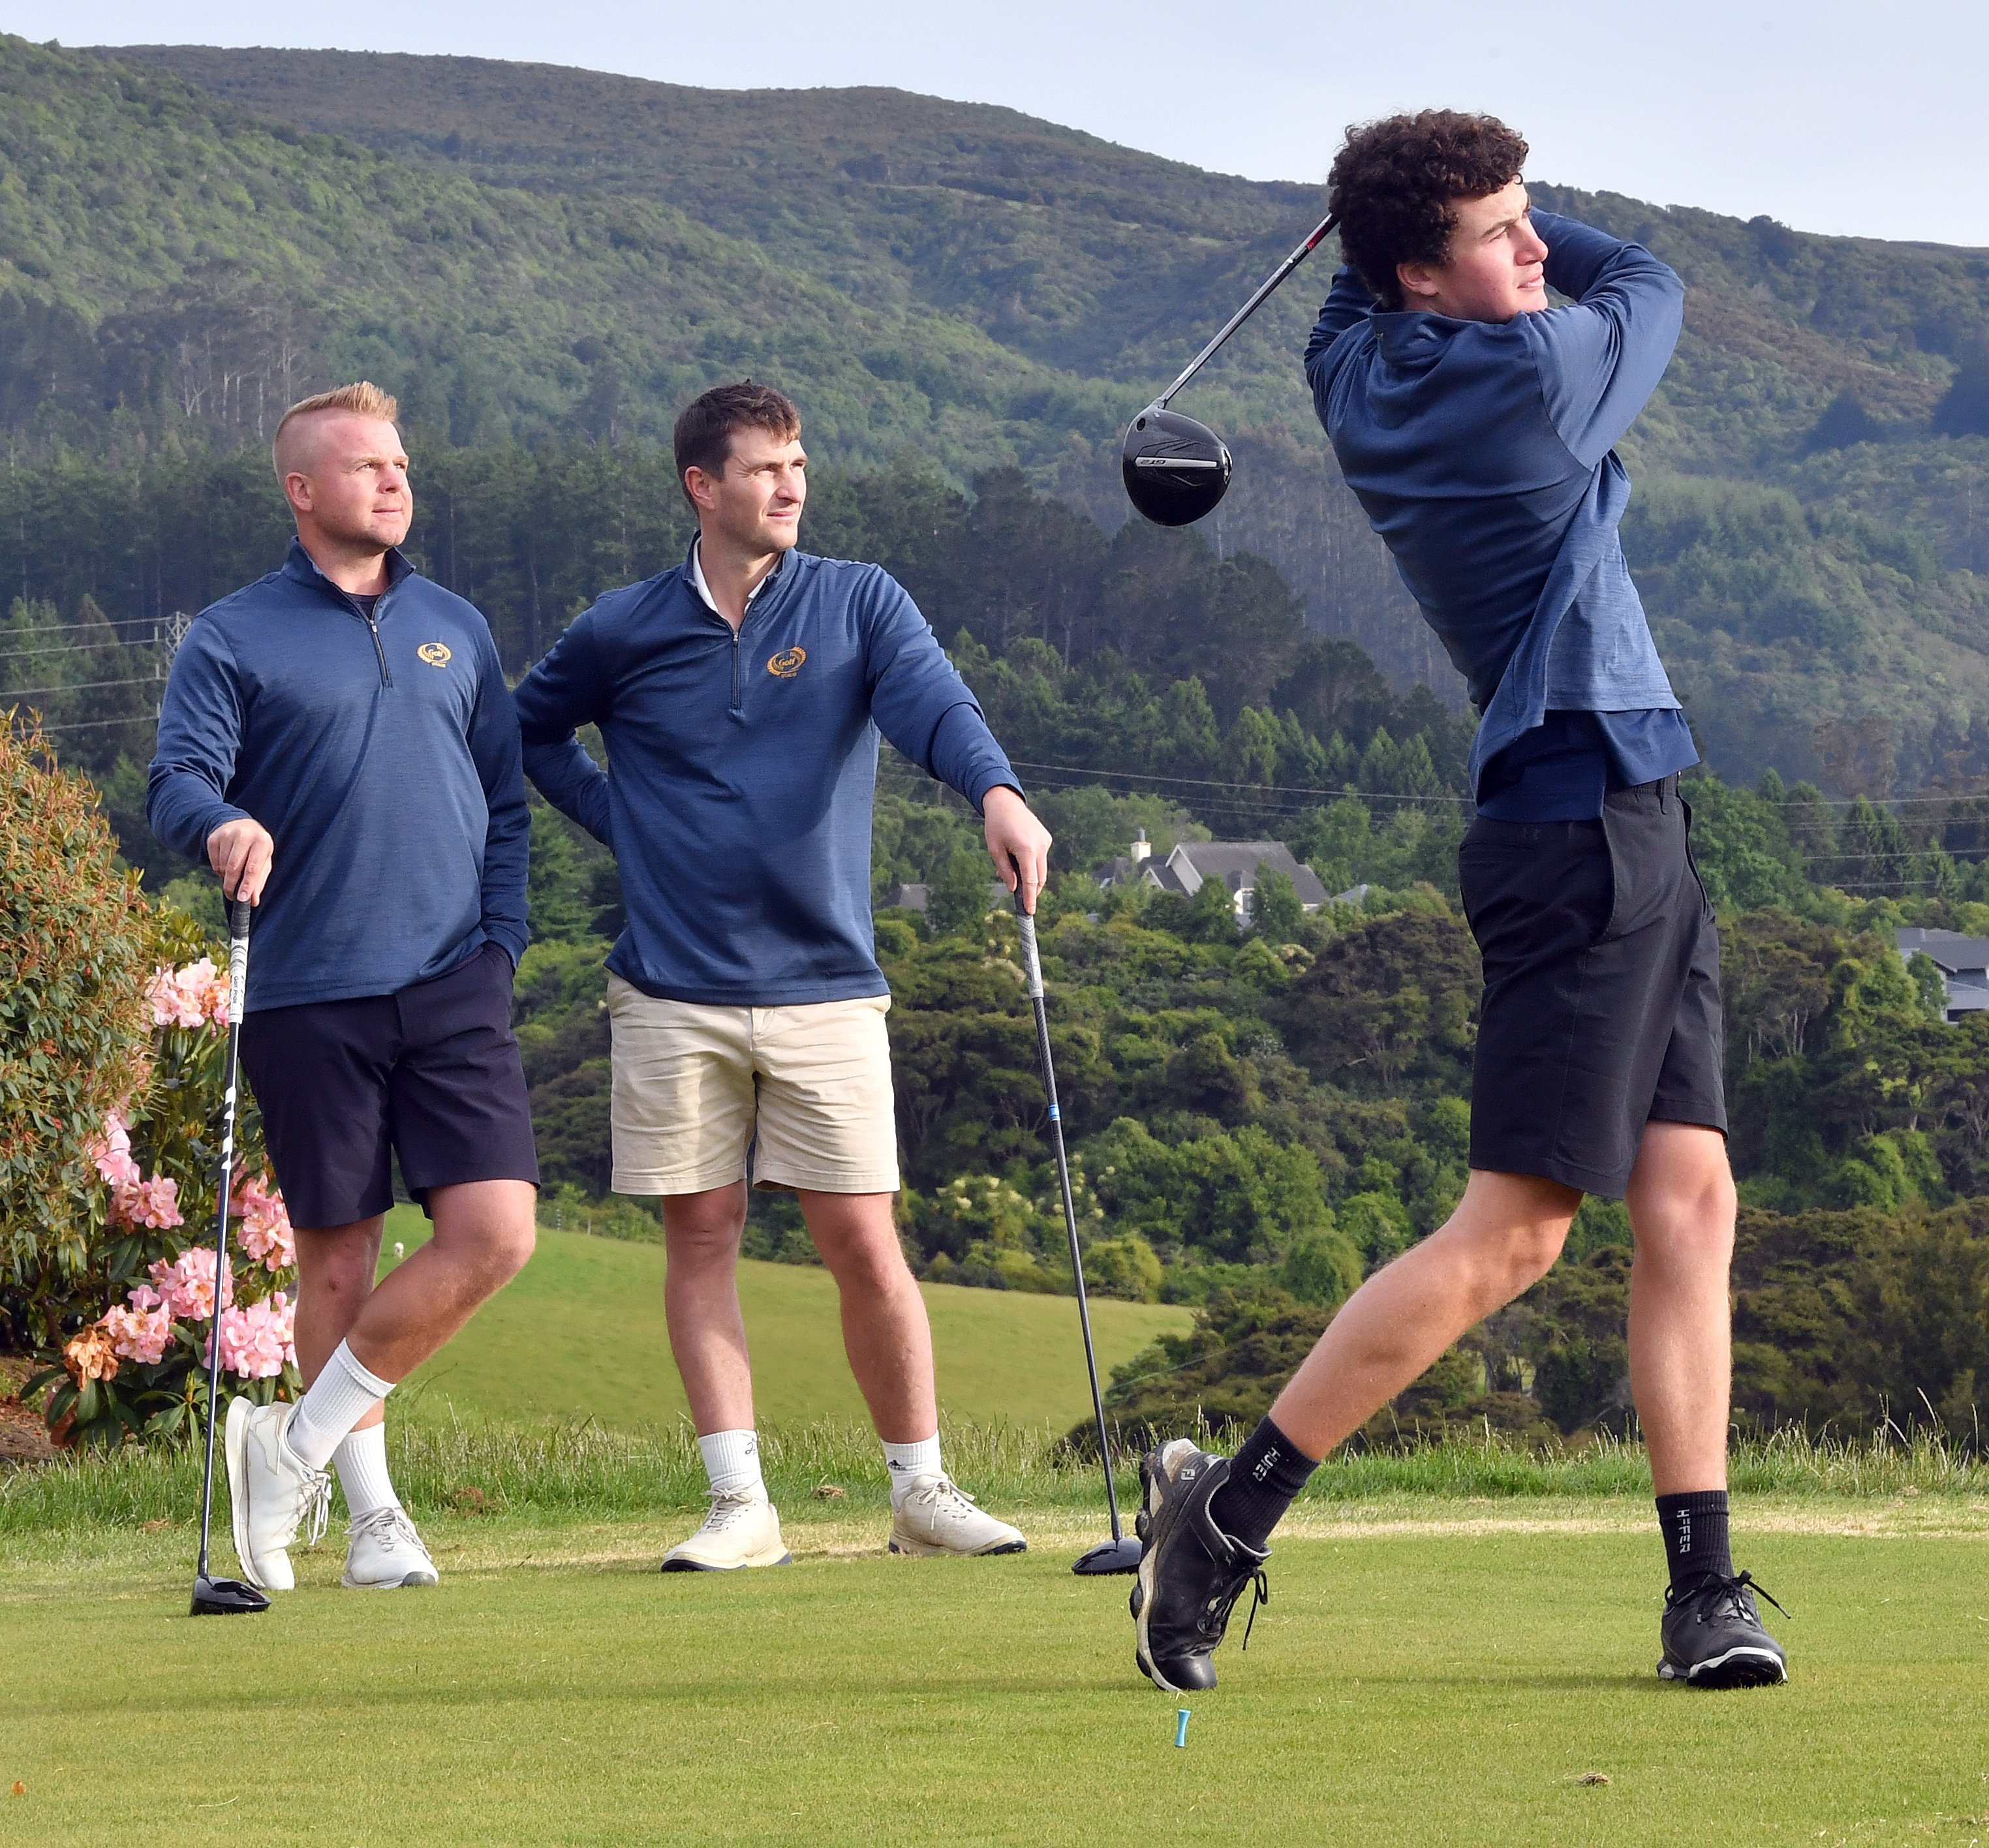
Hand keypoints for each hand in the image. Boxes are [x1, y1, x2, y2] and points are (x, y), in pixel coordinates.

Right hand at [206, 817, 274, 904]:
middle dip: (232, 885)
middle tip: (232, 896)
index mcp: (262, 842)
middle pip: (233, 868)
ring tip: (233, 875)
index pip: (253, 868)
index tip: (242, 899)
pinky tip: (226, 865)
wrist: (241, 825)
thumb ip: (259, 881)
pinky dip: (219, 870)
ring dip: (226, 877)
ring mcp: (227, 834)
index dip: (247, 885)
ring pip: (222, 866)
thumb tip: (253, 901)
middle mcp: (244, 835)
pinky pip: (213, 862)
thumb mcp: (264, 862)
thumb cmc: (256, 849)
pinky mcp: (213, 838)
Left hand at [983, 785, 1051, 915]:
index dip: (1030, 898)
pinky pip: (1040, 858)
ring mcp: (1045, 842)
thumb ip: (1005, 871)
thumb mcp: (995, 850)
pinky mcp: (1046, 838)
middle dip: (1030, 890)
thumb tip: (1013, 888)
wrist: (1005, 802)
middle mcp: (1040, 846)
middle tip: (1019, 898)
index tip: (1030, 912)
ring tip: (1011, 869)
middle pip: (1039, 878)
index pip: (1030, 881)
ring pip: (1041, 869)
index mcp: (1026, 849)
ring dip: (1029, 876)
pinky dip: (1031, 864)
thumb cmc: (996, 825)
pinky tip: (1017, 856)